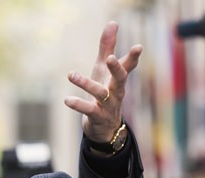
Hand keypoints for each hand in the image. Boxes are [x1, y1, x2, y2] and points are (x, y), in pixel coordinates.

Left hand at [64, 22, 141, 142]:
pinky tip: (67, 100)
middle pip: (120, 79)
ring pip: (100, 94)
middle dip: (116, 68)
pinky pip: (88, 110)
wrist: (104, 127)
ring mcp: (108, 106)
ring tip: (71, 75)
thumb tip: (113, 23)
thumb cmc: (104, 93)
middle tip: (110, 58)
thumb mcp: (103, 70)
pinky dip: (78, 105)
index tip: (138, 47)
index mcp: (118, 79)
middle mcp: (117, 92)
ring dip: (86, 84)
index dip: (133, 57)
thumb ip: (107, 47)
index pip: (128, 67)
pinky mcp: (98, 117)